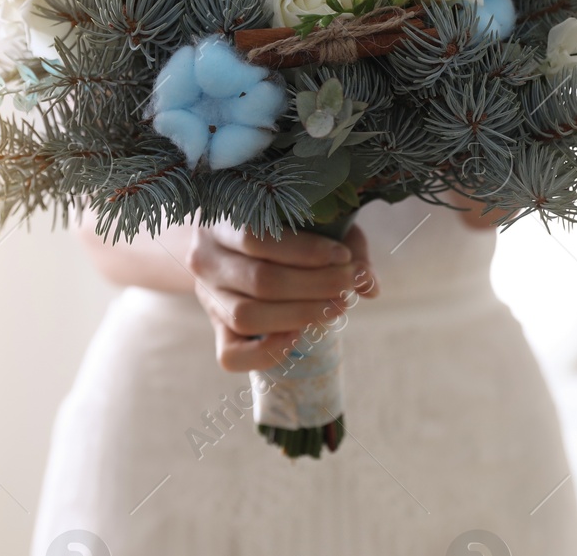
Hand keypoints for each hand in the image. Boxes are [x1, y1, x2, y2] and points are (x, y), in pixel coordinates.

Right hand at [186, 222, 376, 372]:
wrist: (231, 244)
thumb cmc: (278, 226)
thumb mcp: (307, 220)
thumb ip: (342, 242)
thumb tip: (370, 284)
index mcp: (221, 220)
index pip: (256, 237)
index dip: (305, 251)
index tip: (344, 256)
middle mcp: (206, 259)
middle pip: (259, 280)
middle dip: (315, 285)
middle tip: (349, 284)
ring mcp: (207, 297)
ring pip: (246, 316)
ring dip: (299, 315)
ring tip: (336, 307)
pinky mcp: (215, 329)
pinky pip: (229, 355)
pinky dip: (267, 352)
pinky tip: (298, 336)